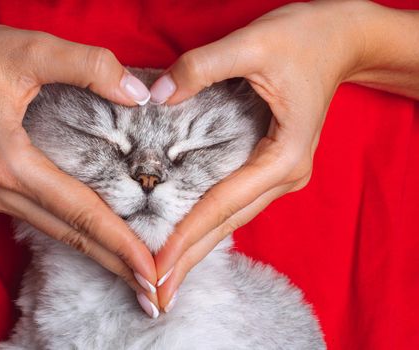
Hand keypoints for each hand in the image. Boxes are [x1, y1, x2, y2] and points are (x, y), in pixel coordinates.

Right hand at [0, 21, 158, 302]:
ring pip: (59, 232)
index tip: (152, 268)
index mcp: (10, 161)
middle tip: (155, 292)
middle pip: (71, 235)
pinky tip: (102, 241)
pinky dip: (78, 233)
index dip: (119, 242)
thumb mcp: (29, 49)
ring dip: (99, 254)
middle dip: (116, 264)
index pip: (79, 211)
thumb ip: (88, 66)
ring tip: (137, 274)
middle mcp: (1, 189)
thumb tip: (138, 95)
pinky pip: (46, 218)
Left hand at [149, 0, 418, 309]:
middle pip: (227, 224)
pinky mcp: (268, 164)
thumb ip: (201, 68)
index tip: (158, 265)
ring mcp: (278, 173)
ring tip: (166, 275)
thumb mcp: (253, 44)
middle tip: (156, 296)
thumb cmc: (306, 38)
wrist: (341, 38)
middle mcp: (283, 175)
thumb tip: (156, 97)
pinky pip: (233, 201)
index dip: (188, 235)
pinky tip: (187, 236)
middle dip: (190, 258)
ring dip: (197, 245)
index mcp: (283, 156)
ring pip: (231, 218)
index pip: (224, 204)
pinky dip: (208, 221)